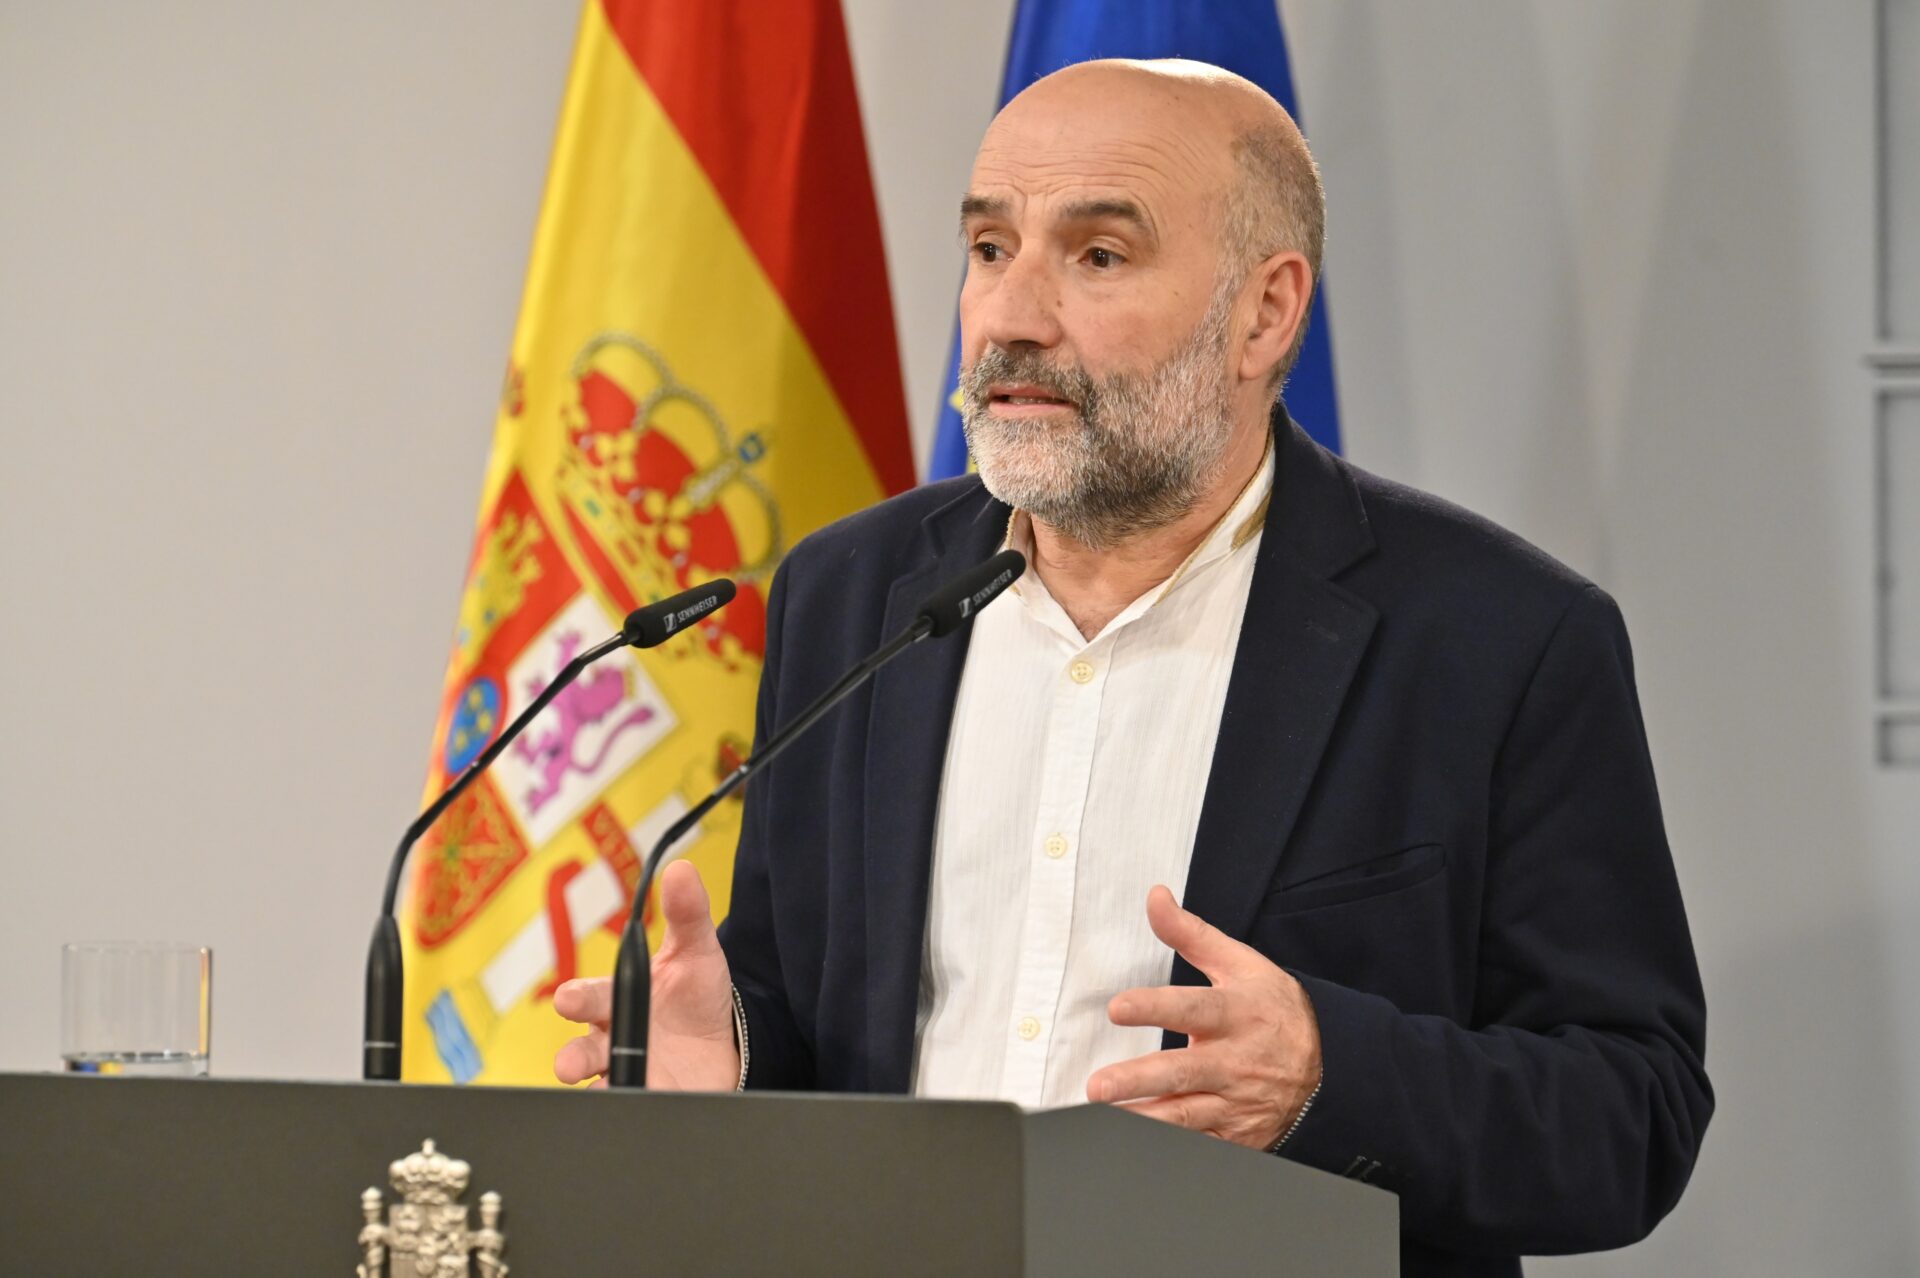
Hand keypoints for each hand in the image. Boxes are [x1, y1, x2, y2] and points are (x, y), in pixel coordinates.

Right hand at [553, 859, 740, 1089]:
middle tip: (572, 1064)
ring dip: (596, 1091)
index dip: (576, 999)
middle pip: (582, 1050)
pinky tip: (634, 1111)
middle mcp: (612, 1040)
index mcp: (618, 1000)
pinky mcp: (645, 1102)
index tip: (568, 1000)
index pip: (588, 998)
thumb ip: (687, 913)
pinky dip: (626, 1114)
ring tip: (603, 1094)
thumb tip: (680, 869)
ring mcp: (626, 1075)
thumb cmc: (695, 994)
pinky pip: (627, 1112)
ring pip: (597, 1088)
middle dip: (574, 1056)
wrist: (724, 1046)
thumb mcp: (697, 951)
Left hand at [1085, 885, 1321, 1149]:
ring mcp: (1236, 1102)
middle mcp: (1236, 1061)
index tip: (1117, 1008)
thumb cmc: (1273, 1009)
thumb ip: (1191, 934)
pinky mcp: (1235, 1135)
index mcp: (1237, 1014)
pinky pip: (1198, 1145)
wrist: (1330, 1065)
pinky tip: (1135, 1143)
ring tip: (1104, 1117)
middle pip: (1183, 1071)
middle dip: (1138, 1079)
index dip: (1154, 1008)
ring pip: (1185, 1117)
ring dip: (1143, 1119)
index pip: (1192, 1008)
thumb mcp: (1240, 964)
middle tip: (1099, 1085)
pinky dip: (1167, 1147)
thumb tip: (1155, 897)